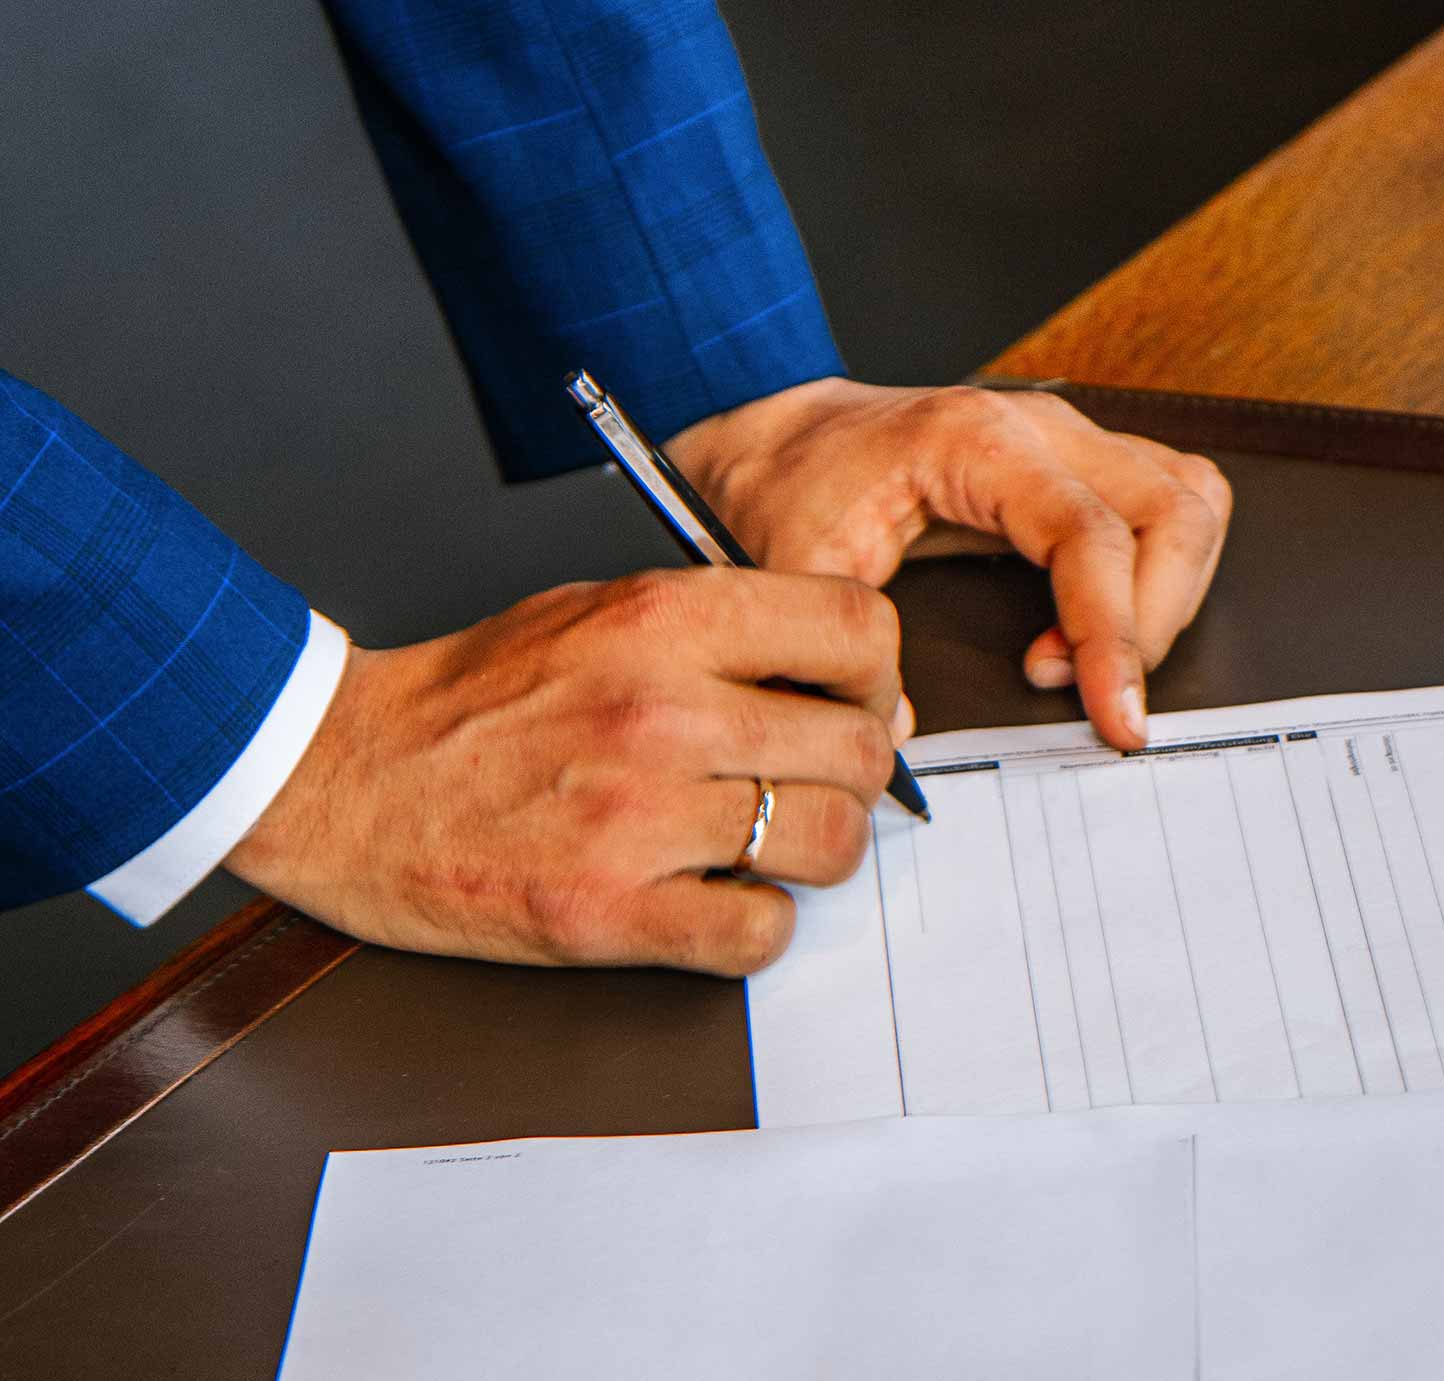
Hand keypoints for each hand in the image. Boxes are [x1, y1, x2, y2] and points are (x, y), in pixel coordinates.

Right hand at [226, 569, 908, 973]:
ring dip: (816, 851)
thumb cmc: (473, 697)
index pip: (856, 629)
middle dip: (854, 772)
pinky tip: (718, 899)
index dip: (877, 674)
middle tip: (812, 783)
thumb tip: (858, 690)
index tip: (855, 702)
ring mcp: (636, 818)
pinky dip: (757, 924)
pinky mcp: (606, 913)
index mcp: (662, 620)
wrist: (338, 776)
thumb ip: (725, 635)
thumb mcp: (600, 610)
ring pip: (828, 844)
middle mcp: (661, 712)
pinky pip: (759, 933)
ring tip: (765, 843)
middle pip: (858, 748)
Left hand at [666, 380, 1230, 749]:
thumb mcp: (795, 568)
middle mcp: (1041, 426)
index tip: (1116, 716)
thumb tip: (902, 730)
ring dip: (1169, 595)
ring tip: (1091, 664)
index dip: (1115, 634)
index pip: (1091, 533)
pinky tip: (1091, 630)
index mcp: (977, 442)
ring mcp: (1069, 438)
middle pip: (1173, 510)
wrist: (779, 439)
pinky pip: (1169, 501)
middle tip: (1098, 699)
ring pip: (1190, 499)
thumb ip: (842, 648)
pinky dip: (1160, 574)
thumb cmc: (789, 487)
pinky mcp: (1077, 462)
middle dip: (1154, 622)